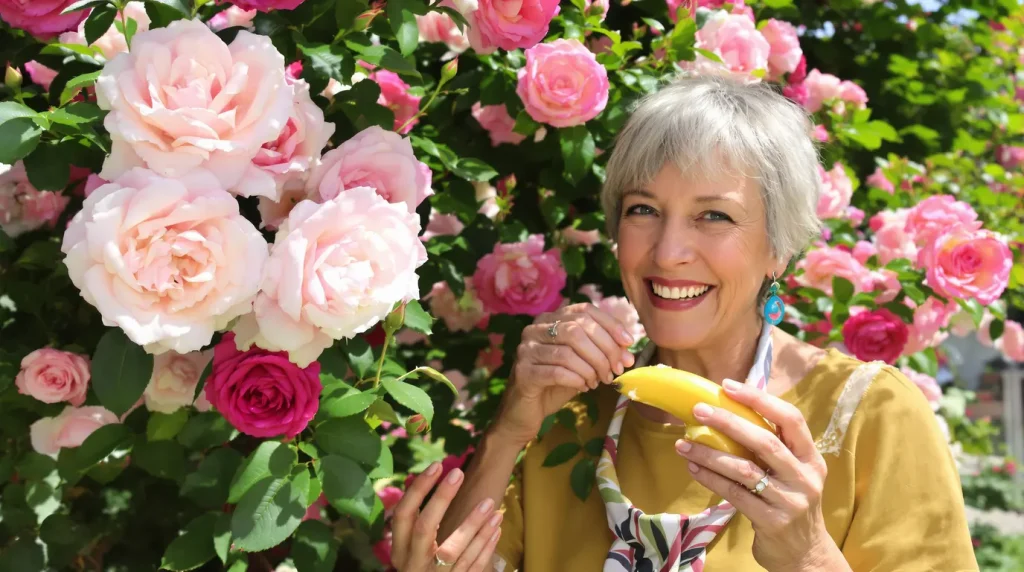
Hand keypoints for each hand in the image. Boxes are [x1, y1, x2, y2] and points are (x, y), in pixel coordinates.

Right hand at [391, 462, 503, 570]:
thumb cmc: (421, 567)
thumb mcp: (412, 549)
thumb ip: (418, 523)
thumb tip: (432, 480)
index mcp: (400, 550)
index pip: (403, 514)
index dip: (418, 489)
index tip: (436, 465)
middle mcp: (412, 564)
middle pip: (424, 528)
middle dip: (441, 499)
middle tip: (458, 473)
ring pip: (453, 550)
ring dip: (472, 525)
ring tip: (490, 503)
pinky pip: (473, 566)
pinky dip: (486, 546)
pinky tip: (497, 526)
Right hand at [493, 303, 635, 445]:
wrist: (525, 412)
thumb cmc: (555, 384)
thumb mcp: (581, 363)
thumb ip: (600, 351)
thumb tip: (627, 348)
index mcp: (550, 320)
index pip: (584, 310)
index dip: (610, 325)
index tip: (628, 343)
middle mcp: (535, 329)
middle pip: (577, 329)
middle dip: (604, 350)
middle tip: (615, 370)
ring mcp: (526, 350)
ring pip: (568, 352)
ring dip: (591, 368)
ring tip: (599, 381)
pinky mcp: (523, 373)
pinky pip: (557, 372)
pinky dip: (577, 379)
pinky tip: (583, 387)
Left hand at [673, 379, 848, 571]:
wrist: (804, 553)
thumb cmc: (788, 501)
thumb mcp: (790, 472)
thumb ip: (771, 446)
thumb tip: (729, 408)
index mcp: (810, 457)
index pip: (791, 419)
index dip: (760, 400)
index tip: (729, 386)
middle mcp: (805, 476)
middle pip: (765, 441)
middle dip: (728, 422)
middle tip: (698, 410)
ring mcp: (790, 500)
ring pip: (744, 469)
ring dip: (709, 454)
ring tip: (683, 444)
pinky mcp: (772, 521)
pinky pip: (734, 493)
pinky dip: (710, 478)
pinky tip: (693, 468)